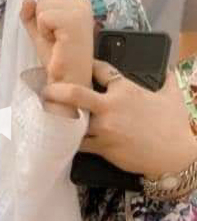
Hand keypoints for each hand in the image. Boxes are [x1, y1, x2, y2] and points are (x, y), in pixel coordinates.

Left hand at [21, 0, 94, 117]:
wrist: (65, 80)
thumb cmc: (56, 59)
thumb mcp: (39, 33)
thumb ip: (31, 15)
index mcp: (78, 4)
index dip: (42, 15)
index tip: (53, 33)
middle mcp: (83, 3)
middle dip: (42, 19)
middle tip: (54, 38)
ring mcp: (81, 11)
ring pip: (43, 4)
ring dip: (43, 26)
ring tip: (56, 41)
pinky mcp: (74, 21)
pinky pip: (43, 16)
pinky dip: (44, 31)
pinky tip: (56, 42)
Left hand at [42, 60, 196, 178]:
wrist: (175, 155)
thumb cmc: (174, 125)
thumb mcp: (172, 96)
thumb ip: (166, 81)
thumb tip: (166, 70)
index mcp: (125, 90)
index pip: (100, 70)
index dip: (86, 66)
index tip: (75, 65)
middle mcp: (111, 107)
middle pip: (75, 94)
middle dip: (56, 90)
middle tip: (44, 89)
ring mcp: (104, 128)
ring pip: (72, 121)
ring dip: (59, 119)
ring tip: (45, 115)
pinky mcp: (102, 147)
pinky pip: (78, 143)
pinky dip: (67, 141)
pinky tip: (57, 138)